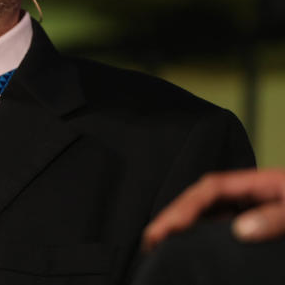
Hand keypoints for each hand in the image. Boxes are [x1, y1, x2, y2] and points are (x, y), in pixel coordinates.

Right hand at [142, 168, 284, 250]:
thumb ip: (274, 218)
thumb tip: (241, 230)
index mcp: (260, 182)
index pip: (212, 188)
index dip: (186, 205)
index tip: (170, 227)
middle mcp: (251, 192)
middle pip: (203, 197)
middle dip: (174, 214)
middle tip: (151, 236)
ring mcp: (254, 206)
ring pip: (210, 209)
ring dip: (184, 222)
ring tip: (161, 239)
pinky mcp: (257, 221)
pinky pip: (223, 222)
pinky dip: (201, 231)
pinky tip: (190, 241)